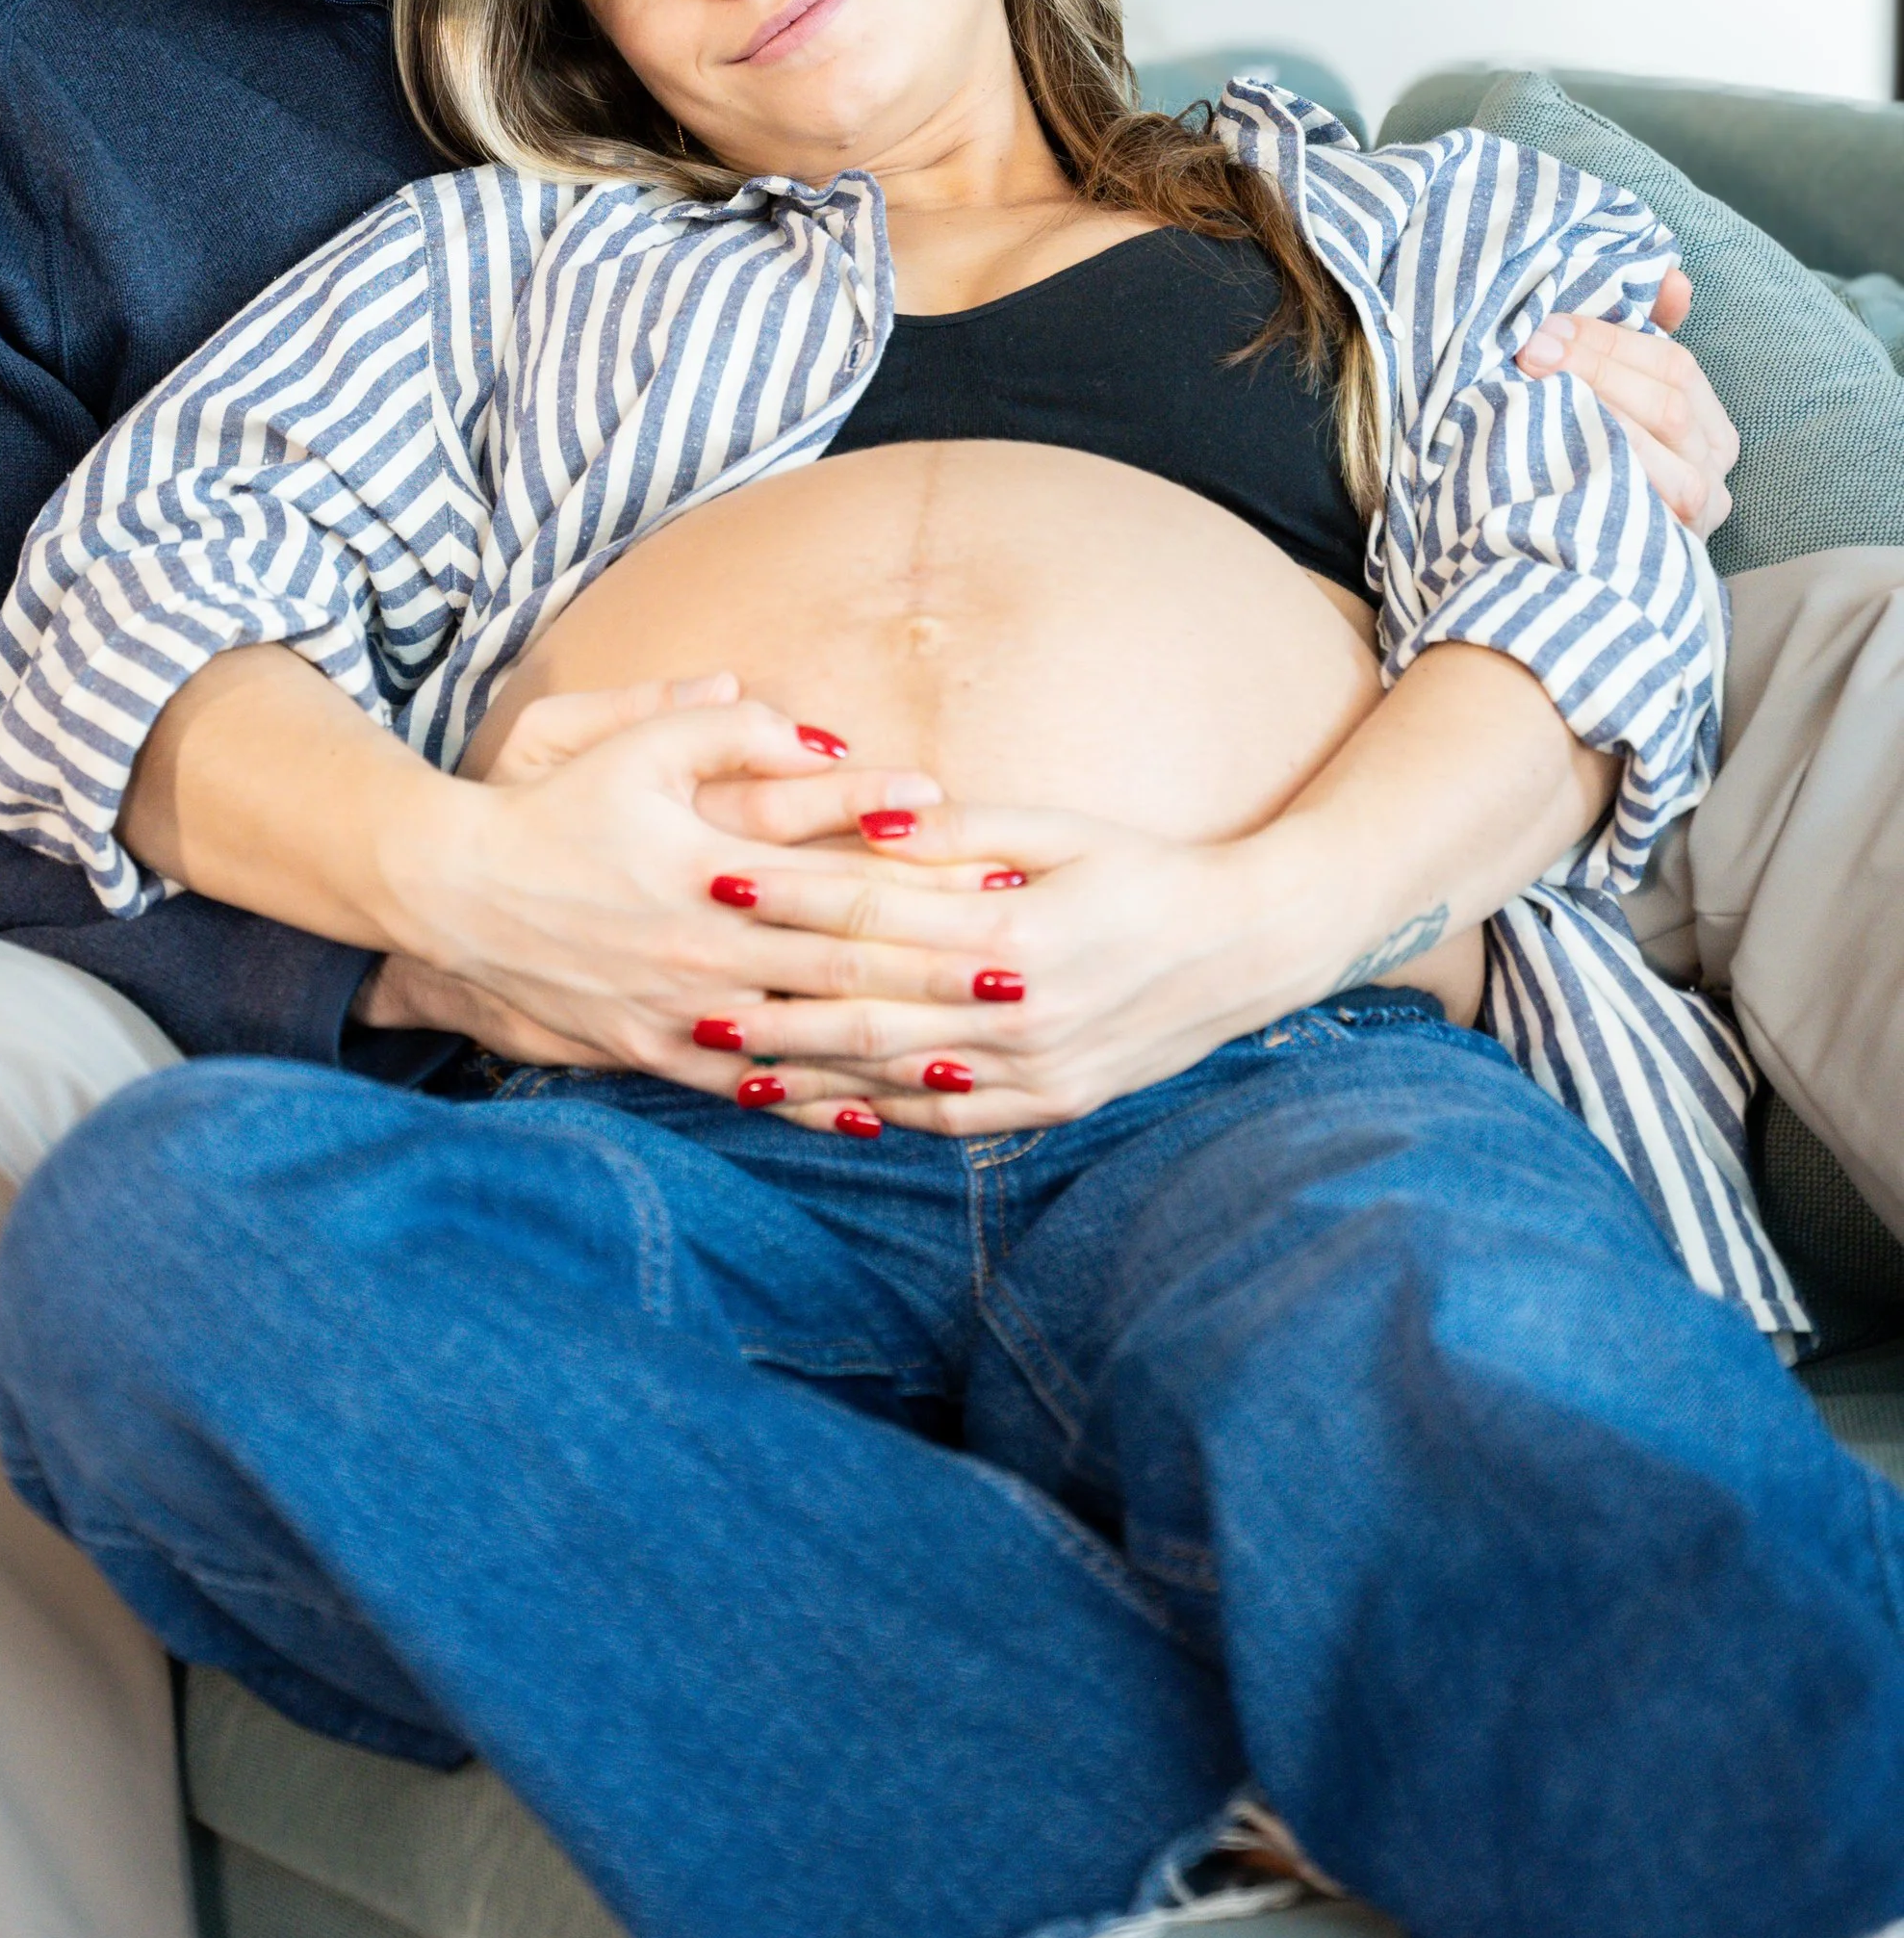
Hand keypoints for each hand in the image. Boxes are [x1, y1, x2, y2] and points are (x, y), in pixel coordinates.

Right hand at [381, 677, 1014, 1086]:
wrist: (454, 893)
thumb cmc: (550, 807)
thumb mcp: (628, 742)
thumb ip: (720, 724)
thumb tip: (811, 728)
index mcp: (710, 866)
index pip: (839, 875)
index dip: (923, 881)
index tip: (998, 885)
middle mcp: (704, 947)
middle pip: (842, 965)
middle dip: (937, 976)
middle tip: (1023, 984)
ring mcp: (680, 1010)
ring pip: (806, 1037)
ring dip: (893, 1050)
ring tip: (976, 1058)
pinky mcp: (653, 1051)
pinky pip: (747, 1089)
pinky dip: (812, 1102)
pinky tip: (873, 1114)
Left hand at [670, 803, 1306, 1135]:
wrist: (1247, 947)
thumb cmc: (1143, 868)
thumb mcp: (1060, 829)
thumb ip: (959, 830)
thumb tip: (865, 816)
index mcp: (1018, 927)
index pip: (875, 913)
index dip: (789, 897)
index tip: (717, 880)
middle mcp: (1022, 1008)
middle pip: (869, 1008)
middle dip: (772, 1003)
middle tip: (690, 995)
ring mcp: (1038, 1067)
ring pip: (897, 1078)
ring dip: (809, 1073)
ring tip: (729, 1065)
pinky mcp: (1053, 1104)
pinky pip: (948, 1120)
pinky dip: (880, 1116)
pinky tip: (823, 1108)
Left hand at [1514, 264, 1737, 535]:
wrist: (1555, 570)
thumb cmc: (1584, 469)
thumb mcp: (1608, 398)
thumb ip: (1634, 340)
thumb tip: (1674, 279)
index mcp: (1708, 427)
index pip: (1675, 363)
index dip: (1611, 338)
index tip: (1548, 324)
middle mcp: (1713, 469)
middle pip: (1669, 400)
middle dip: (1596, 365)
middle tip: (1530, 349)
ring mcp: (1697, 512)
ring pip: (1660, 440)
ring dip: (1594, 406)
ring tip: (1532, 386)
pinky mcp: (1668, 544)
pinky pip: (1644, 493)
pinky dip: (1597, 459)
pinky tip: (1551, 442)